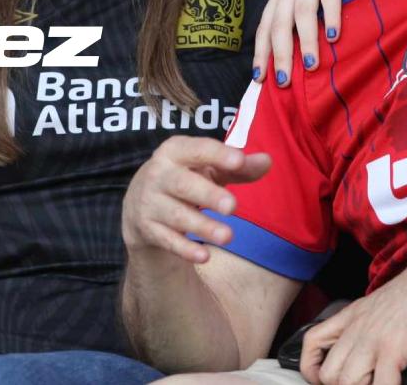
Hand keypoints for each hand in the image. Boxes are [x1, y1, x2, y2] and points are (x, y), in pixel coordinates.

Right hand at [122, 135, 271, 263]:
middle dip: (208, 195)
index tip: (240, 161)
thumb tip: (267, 162)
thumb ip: (239, 167)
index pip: (197, 149)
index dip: (218, 154)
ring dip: (203, 226)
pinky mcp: (148, 228)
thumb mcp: (209, 168)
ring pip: (177, 215)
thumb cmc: (186, 177)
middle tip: (233, 206)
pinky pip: (167, 240)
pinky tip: (205, 256)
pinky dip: (185, 249)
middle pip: (183, 184)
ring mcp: (150, 202)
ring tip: (228, 236)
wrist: (139, 202)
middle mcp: (158, 174)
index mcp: (174, 151)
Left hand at [253, 0, 381, 85]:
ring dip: (305, 38)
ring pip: (302, 10)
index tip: (259, 78)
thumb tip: (301, 48)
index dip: (260, 51)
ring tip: (310, 64)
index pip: (265, 25)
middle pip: (279, 22)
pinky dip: (330, 14)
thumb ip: (302, 10)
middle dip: (279, 53)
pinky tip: (334, 34)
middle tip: (283, 81)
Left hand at [301, 235, 406, 384]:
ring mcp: (373, 339)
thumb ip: (366, 328)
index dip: (311, 367)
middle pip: (328, 373)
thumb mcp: (378, 307)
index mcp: (350, 316)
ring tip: (380, 382)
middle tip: (363, 383)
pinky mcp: (394, 348)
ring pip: (347, 382)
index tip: (323, 380)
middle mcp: (356, 328)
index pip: (311, 342)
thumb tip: (367, 357)